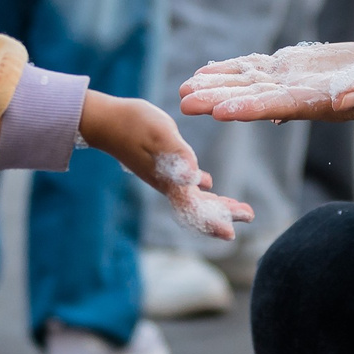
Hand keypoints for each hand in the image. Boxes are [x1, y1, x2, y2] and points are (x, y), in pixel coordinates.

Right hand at [79, 91, 251, 240]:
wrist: (104, 120)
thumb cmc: (132, 123)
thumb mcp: (159, 133)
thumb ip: (178, 155)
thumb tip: (197, 178)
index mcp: (169, 180)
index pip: (194, 208)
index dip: (212, 221)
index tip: (231, 233)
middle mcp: (167, 184)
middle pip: (198, 207)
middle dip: (224, 214)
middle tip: (249, 215)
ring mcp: (163, 176)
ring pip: (193, 197)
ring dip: (216, 204)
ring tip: (237, 207)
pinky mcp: (160, 165)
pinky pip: (185, 184)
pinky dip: (201, 188)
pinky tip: (208, 183)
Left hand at [180, 40, 353, 127]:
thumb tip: (344, 101)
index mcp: (325, 101)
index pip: (280, 106)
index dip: (248, 107)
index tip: (218, 112)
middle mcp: (305, 96)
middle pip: (255, 97)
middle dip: (219, 98)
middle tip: (183, 100)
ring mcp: (300, 82)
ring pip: (252, 82)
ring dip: (219, 84)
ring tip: (185, 87)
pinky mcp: (301, 68)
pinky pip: (263, 69)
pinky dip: (236, 68)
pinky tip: (211, 69)